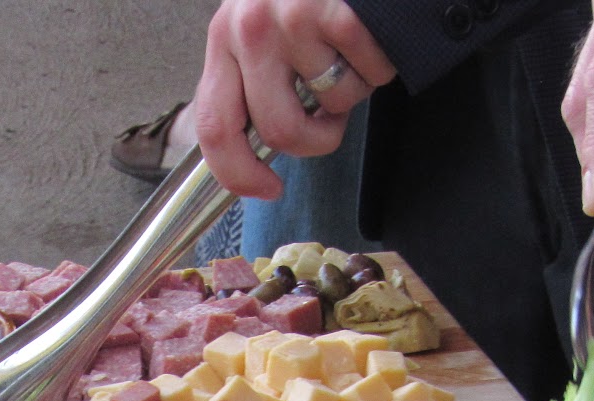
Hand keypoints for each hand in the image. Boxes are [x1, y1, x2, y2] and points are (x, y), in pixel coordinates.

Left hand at [194, 0, 394, 198]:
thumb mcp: (259, 27)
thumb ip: (251, 82)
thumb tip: (260, 150)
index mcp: (224, 39)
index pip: (214, 127)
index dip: (239, 174)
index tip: (267, 189)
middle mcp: (249, 28)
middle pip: (280, 131)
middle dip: (316, 139)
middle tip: (330, 118)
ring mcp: (293, 18)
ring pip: (332, 104)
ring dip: (353, 91)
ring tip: (348, 55)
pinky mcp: (339, 10)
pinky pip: (369, 74)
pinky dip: (379, 67)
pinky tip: (369, 37)